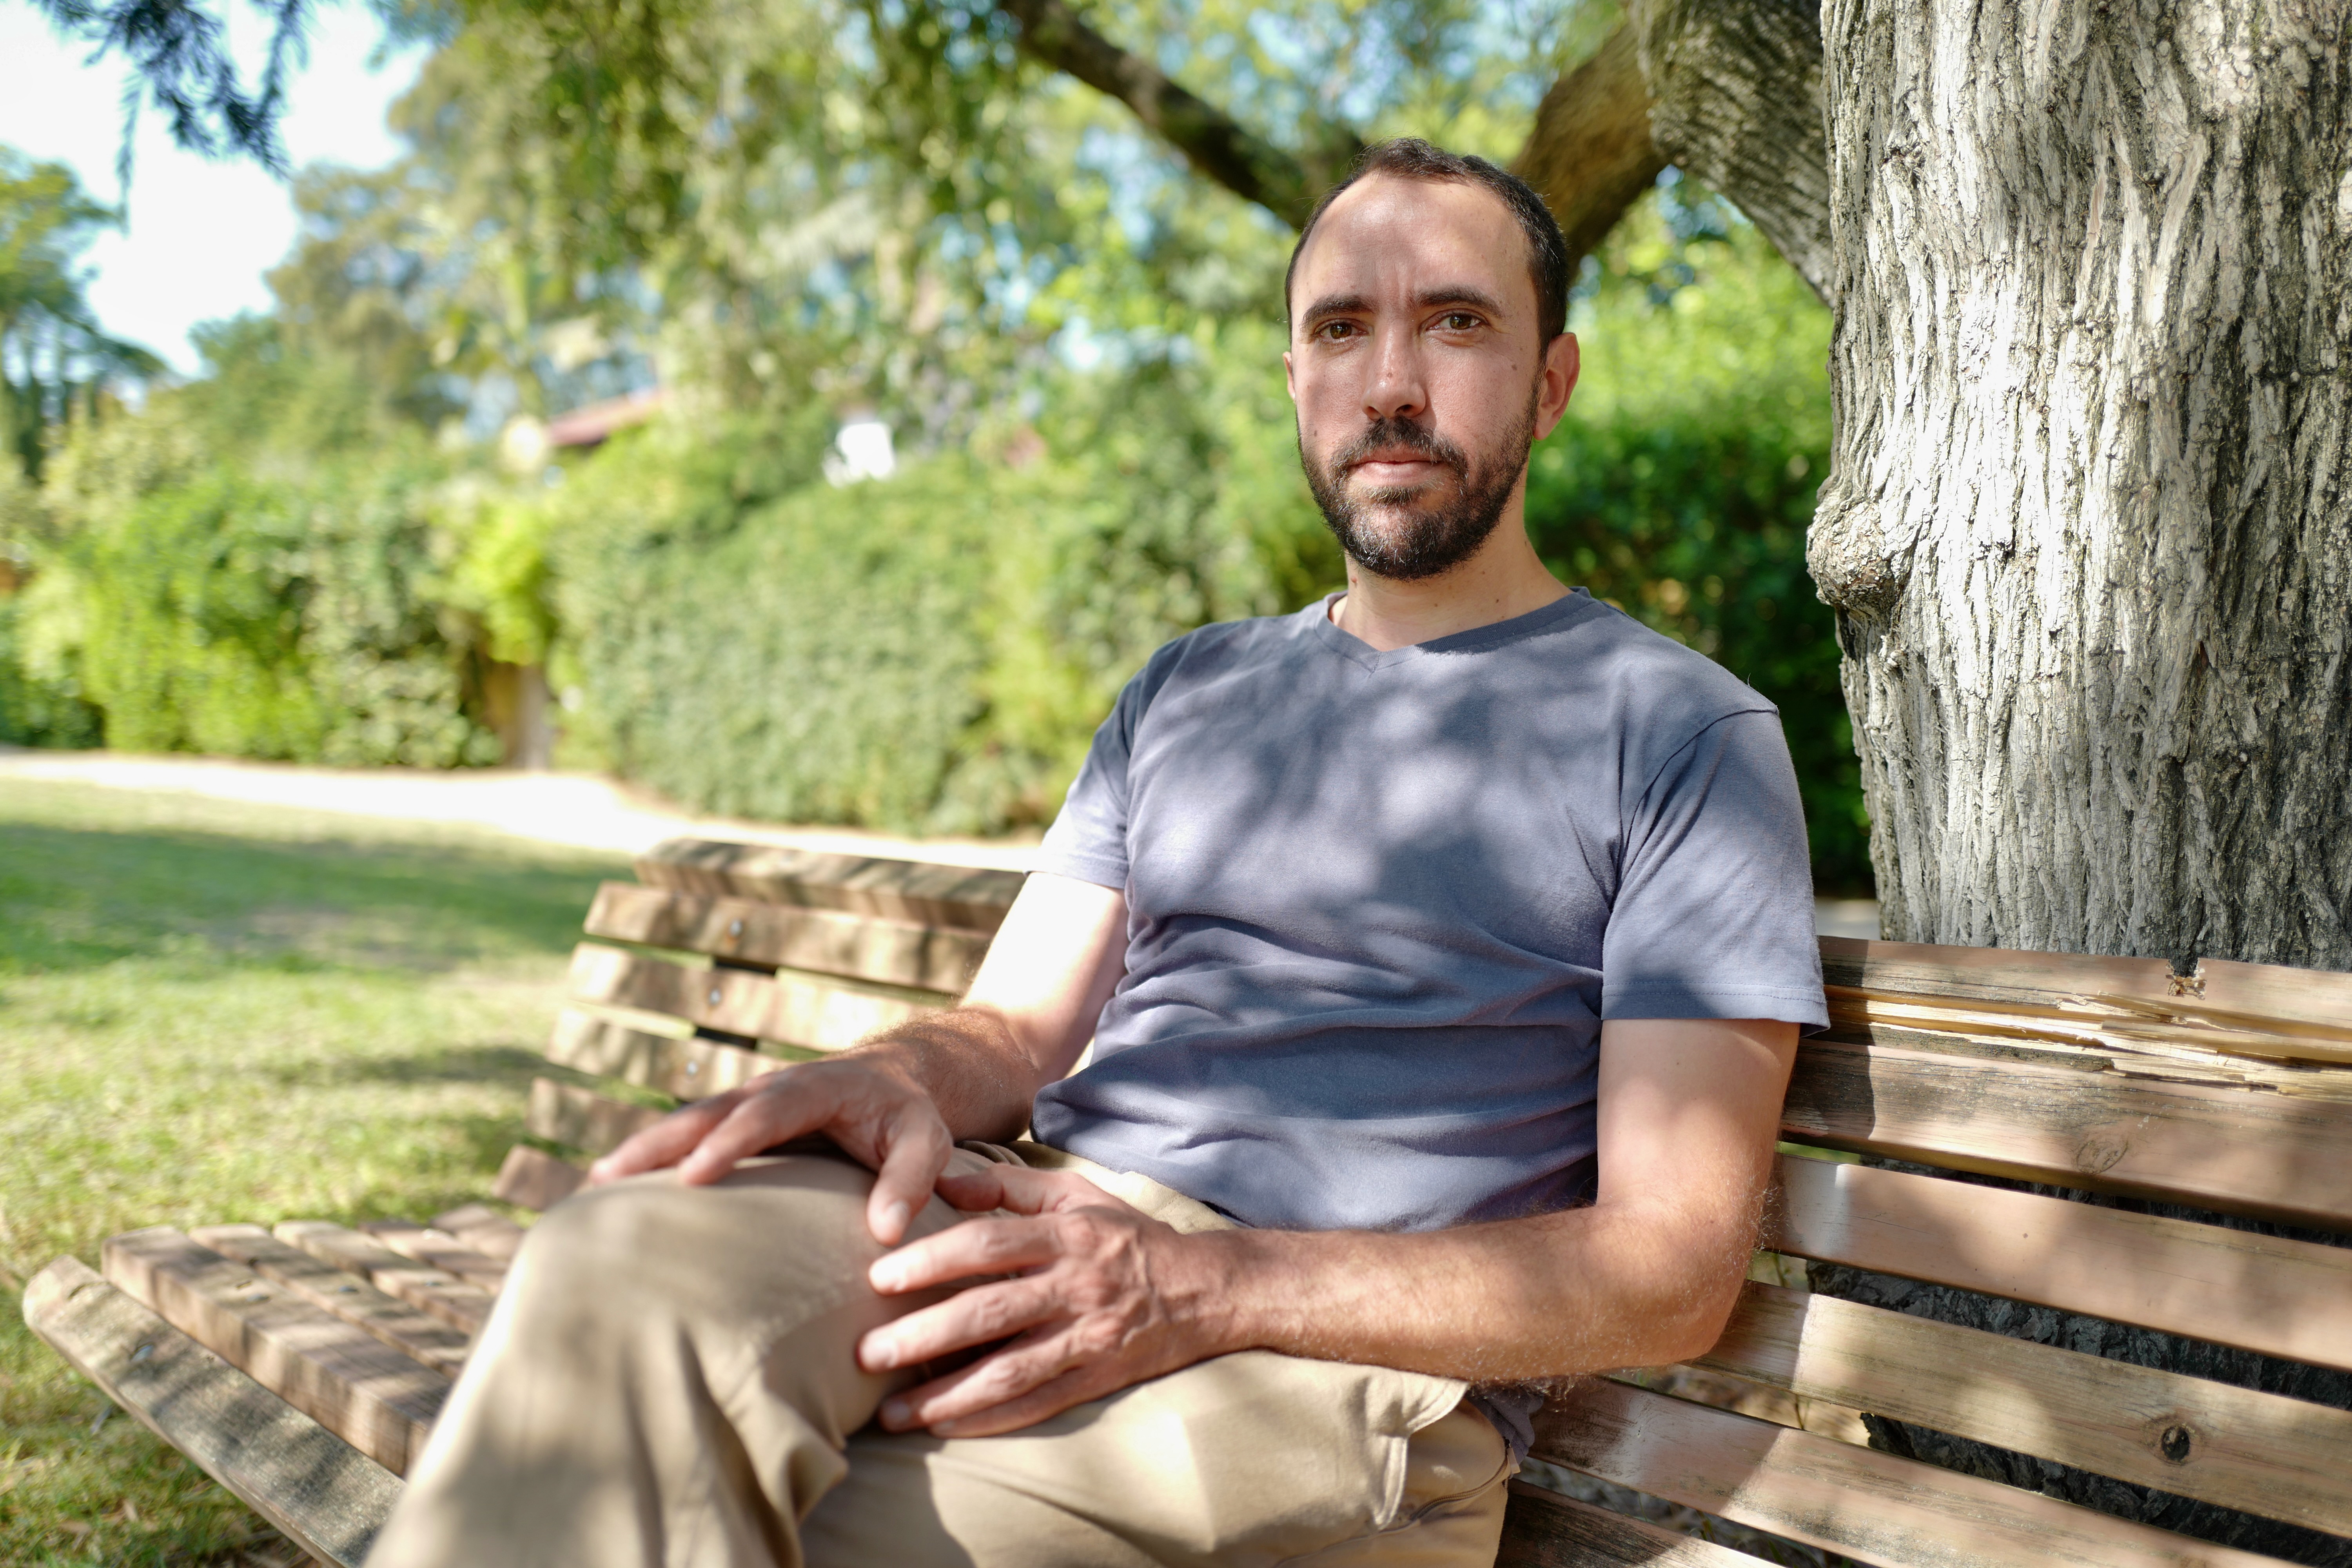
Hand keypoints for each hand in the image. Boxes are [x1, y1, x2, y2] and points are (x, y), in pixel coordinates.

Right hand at [586, 1053, 952, 1244]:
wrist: (896, 1080)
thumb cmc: (910, 1118)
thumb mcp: (928, 1142)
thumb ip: (912, 1181)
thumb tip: (886, 1233)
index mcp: (815, 1088)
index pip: (765, 1113)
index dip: (728, 1142)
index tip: (691, 1175)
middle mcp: (771, 1089)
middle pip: (707, 1112)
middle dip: (658, 1143)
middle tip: (608, 1177)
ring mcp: (748, 1104)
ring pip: (689, 1122)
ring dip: (644, 1149)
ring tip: (597, 1186)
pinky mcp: (737, 1124)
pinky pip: (692, 1137)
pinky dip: (656, 1158)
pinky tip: (619, 1191)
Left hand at [858, 1164, 1235, 1436]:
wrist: (1205, 1289)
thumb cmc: (1126, 1237)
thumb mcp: (1077, 1194)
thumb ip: (1009, 1185)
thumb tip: (942, 1179)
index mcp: (1067, 1234)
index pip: (988, 1244)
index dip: (931, 1260)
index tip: (878, 1279)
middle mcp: (1076, 1286)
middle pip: (989, 1312)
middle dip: (922, 1336)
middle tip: (866, 1353)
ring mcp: (1088, 1337)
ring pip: (1009, 1371)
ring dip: (946, 1394)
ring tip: (891, 1413)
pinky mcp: (1097, 1379)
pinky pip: (1036, 1404)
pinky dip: (988, 1420)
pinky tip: (943, 1427)